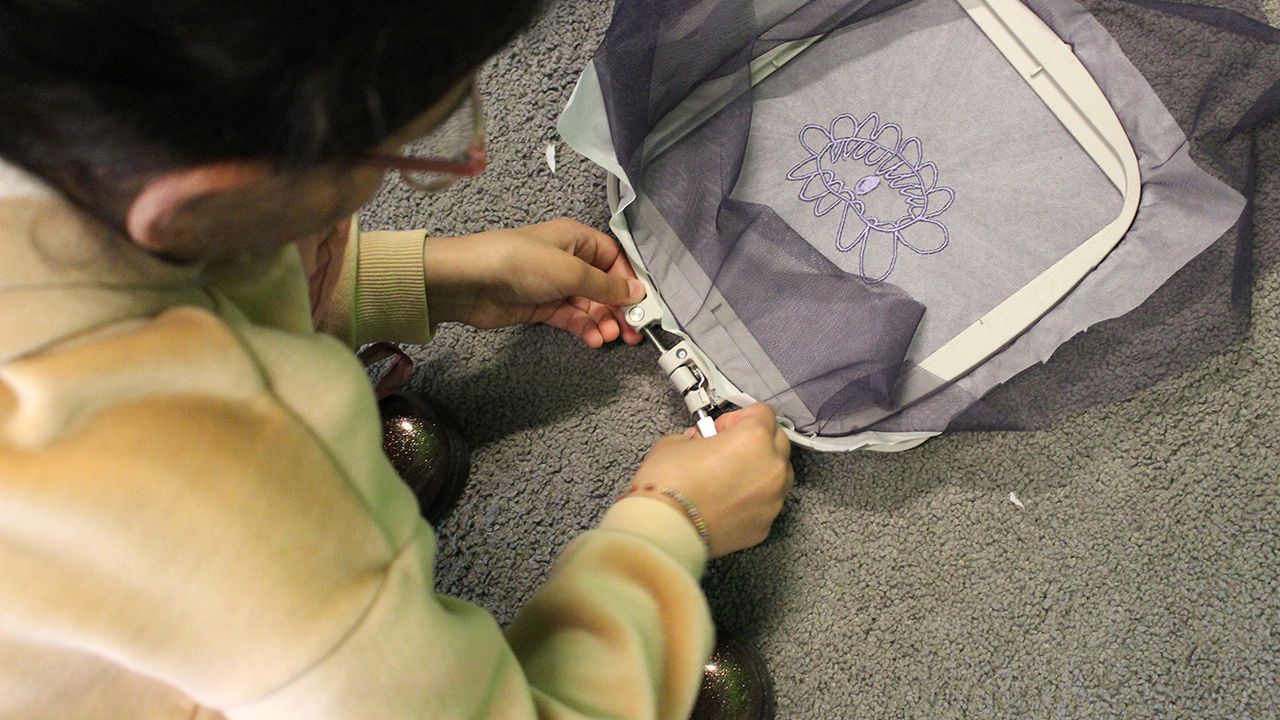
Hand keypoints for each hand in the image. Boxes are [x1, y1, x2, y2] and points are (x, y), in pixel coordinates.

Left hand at [422, 219, 645, 346]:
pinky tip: (593, 339)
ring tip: (608, 338)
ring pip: (589, 305)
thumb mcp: (571, 271)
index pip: (615, 259)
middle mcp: (569, 260)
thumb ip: (607, 285)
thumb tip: (639, 292)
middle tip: (632, 332)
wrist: (470, 282)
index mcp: (577, 239)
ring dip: (602, 321)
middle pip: (604, 285)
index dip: (629, 281)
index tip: (643, 305)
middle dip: (618, 308)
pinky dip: (584, 328)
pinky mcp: (542, 307)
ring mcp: (554, 285)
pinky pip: (571, 317)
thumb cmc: (522, 263)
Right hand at [628, 404, 793, 557]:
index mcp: (754, 438)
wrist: (664, 529)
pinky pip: (766, 504)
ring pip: (778, 475)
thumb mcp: (675, 442)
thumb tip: (701, 443)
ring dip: (760, 471)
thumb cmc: (669, 485)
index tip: (721, 429)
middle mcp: (771, 467)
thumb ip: (697, 437)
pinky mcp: (764, 526)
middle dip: (756, 442)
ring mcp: (772, 500)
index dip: (738, 417)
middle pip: (778, 441)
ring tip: (729, 478)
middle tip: (727, 449)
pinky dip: (753, 500)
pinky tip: (727, 502)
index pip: (762, 413)